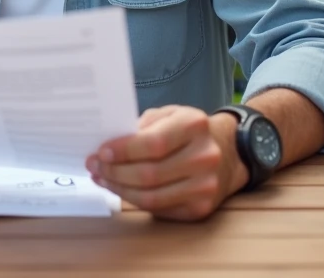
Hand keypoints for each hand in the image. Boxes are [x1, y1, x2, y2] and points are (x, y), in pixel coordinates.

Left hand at [86, 105, 247, 220]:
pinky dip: (135, 201)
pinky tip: (121, 190)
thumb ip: (143, 126)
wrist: (229, 153)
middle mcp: (204, 156)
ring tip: (103, 179)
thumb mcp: (170, 114)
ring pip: (152, 197)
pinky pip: (159, 209)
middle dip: (115, 172)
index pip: (153, 143)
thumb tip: (109, 146)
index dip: (123, 151)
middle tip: (94, 167)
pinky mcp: (201, 209)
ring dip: (120, 189)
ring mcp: (205, 186)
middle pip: (149, 174)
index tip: (101, 152)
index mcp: (195, 125)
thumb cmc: (190, 131)